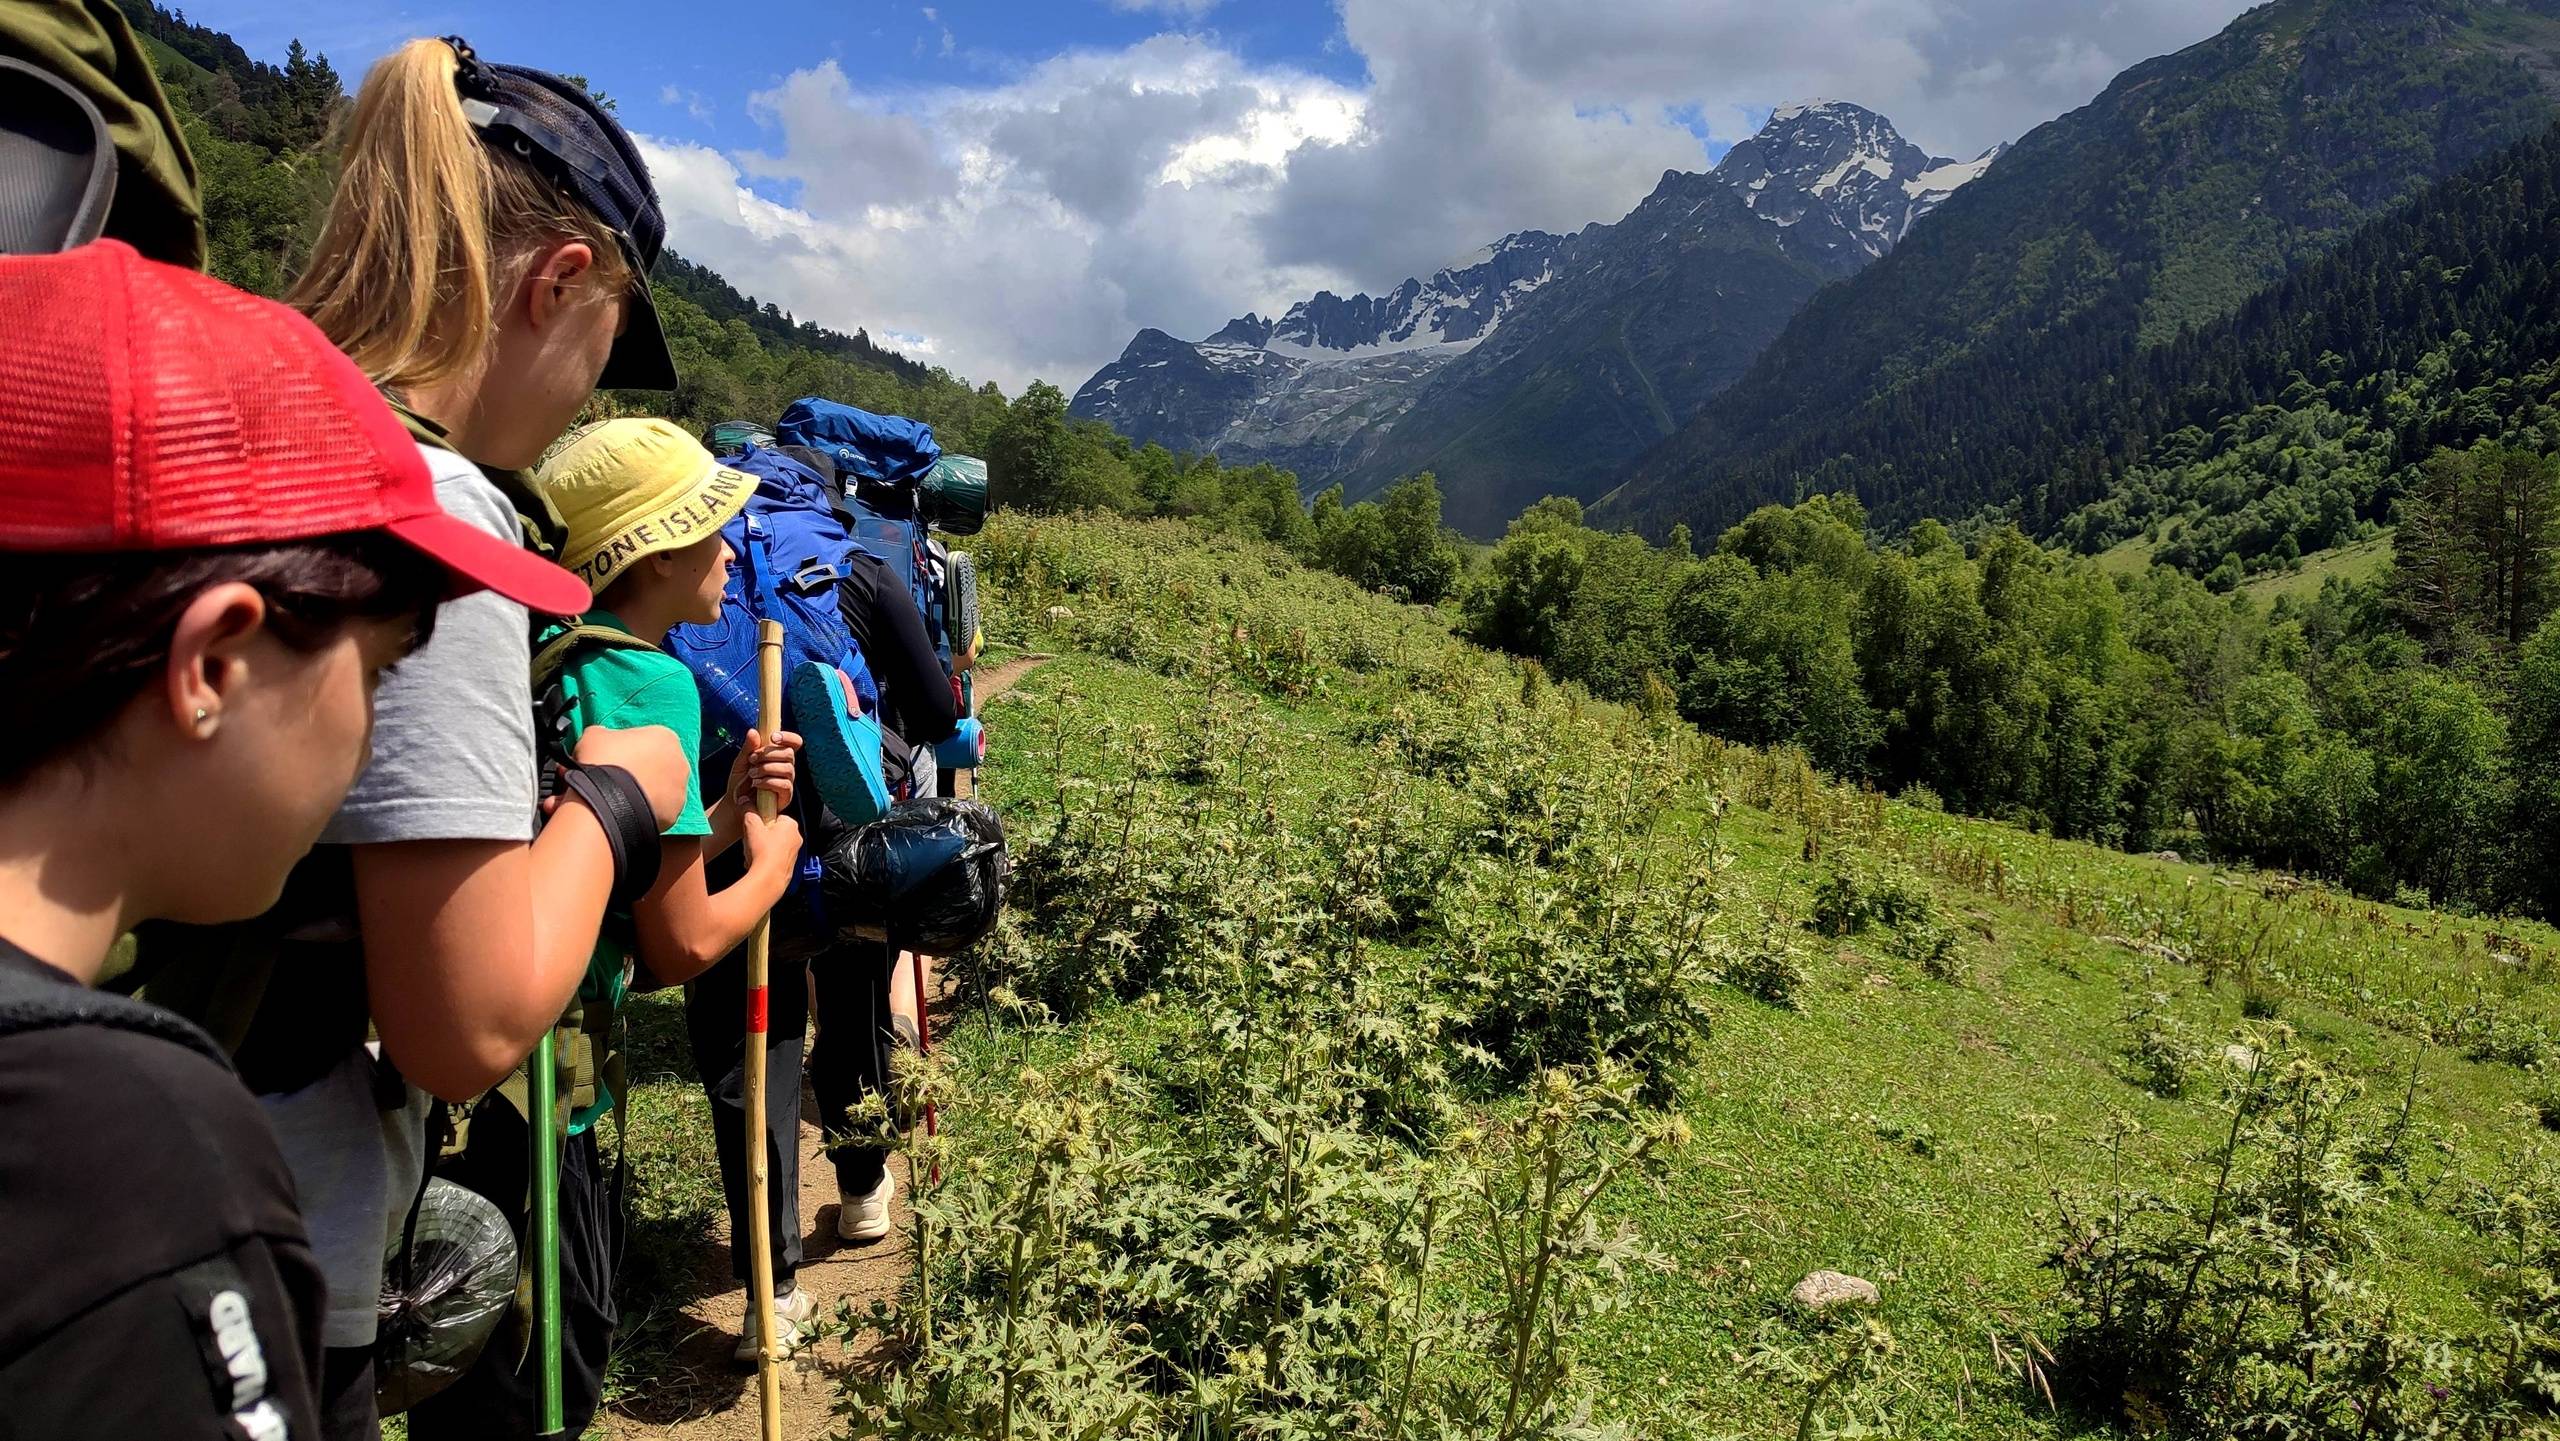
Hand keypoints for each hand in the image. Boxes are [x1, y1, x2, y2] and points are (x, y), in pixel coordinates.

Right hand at [571, 723, 688, 829]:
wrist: (605, 800)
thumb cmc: (603, 760)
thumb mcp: (594, 735)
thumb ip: (605, 734)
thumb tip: (604, 738)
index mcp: (666, 737)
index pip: (651, 739)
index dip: (632, 748)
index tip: (616, 757)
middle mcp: (681, 763)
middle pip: (660, 765)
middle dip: (644, 770)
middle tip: (620, 778)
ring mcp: (680, 792)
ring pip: (663, 790)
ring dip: (647, 792)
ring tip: (622, 798)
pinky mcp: (674, 816)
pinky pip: (660, 811)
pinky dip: (647, 811)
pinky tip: (628, 812)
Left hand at [728, 727, 800, 813]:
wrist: (736, 803)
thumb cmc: (740, 781)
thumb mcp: (741, 762)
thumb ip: (748, 747)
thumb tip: (753, 731)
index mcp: (778, 756)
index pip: (794, 742)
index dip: (788, 737)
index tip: (773, 737)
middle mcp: (786, 767)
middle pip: (789, 753)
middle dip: (768, 754)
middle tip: (752, 759)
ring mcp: (787, 781)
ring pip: (787, 768)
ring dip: (766, 769)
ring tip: (752, 774)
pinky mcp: (786, 795)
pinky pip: (784, 784)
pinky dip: (768, 782)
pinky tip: (756, 783)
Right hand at [740, 808, 801, 871]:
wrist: (769, 879)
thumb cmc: (763, 852)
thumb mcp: (751, 826)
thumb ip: (749, 811)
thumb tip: (746, 802)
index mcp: (791, 825)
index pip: (776, 816)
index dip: (762, 820)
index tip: (754, 825)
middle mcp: (797, 838)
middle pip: (774, 831)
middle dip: (761, 836)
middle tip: (752, 840)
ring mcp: (794, 854)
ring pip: (774, 846)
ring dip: (762, 849)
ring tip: (753, 853)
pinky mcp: (789, 866)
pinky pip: (775, 859)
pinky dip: (765, 860)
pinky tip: (756, 863)